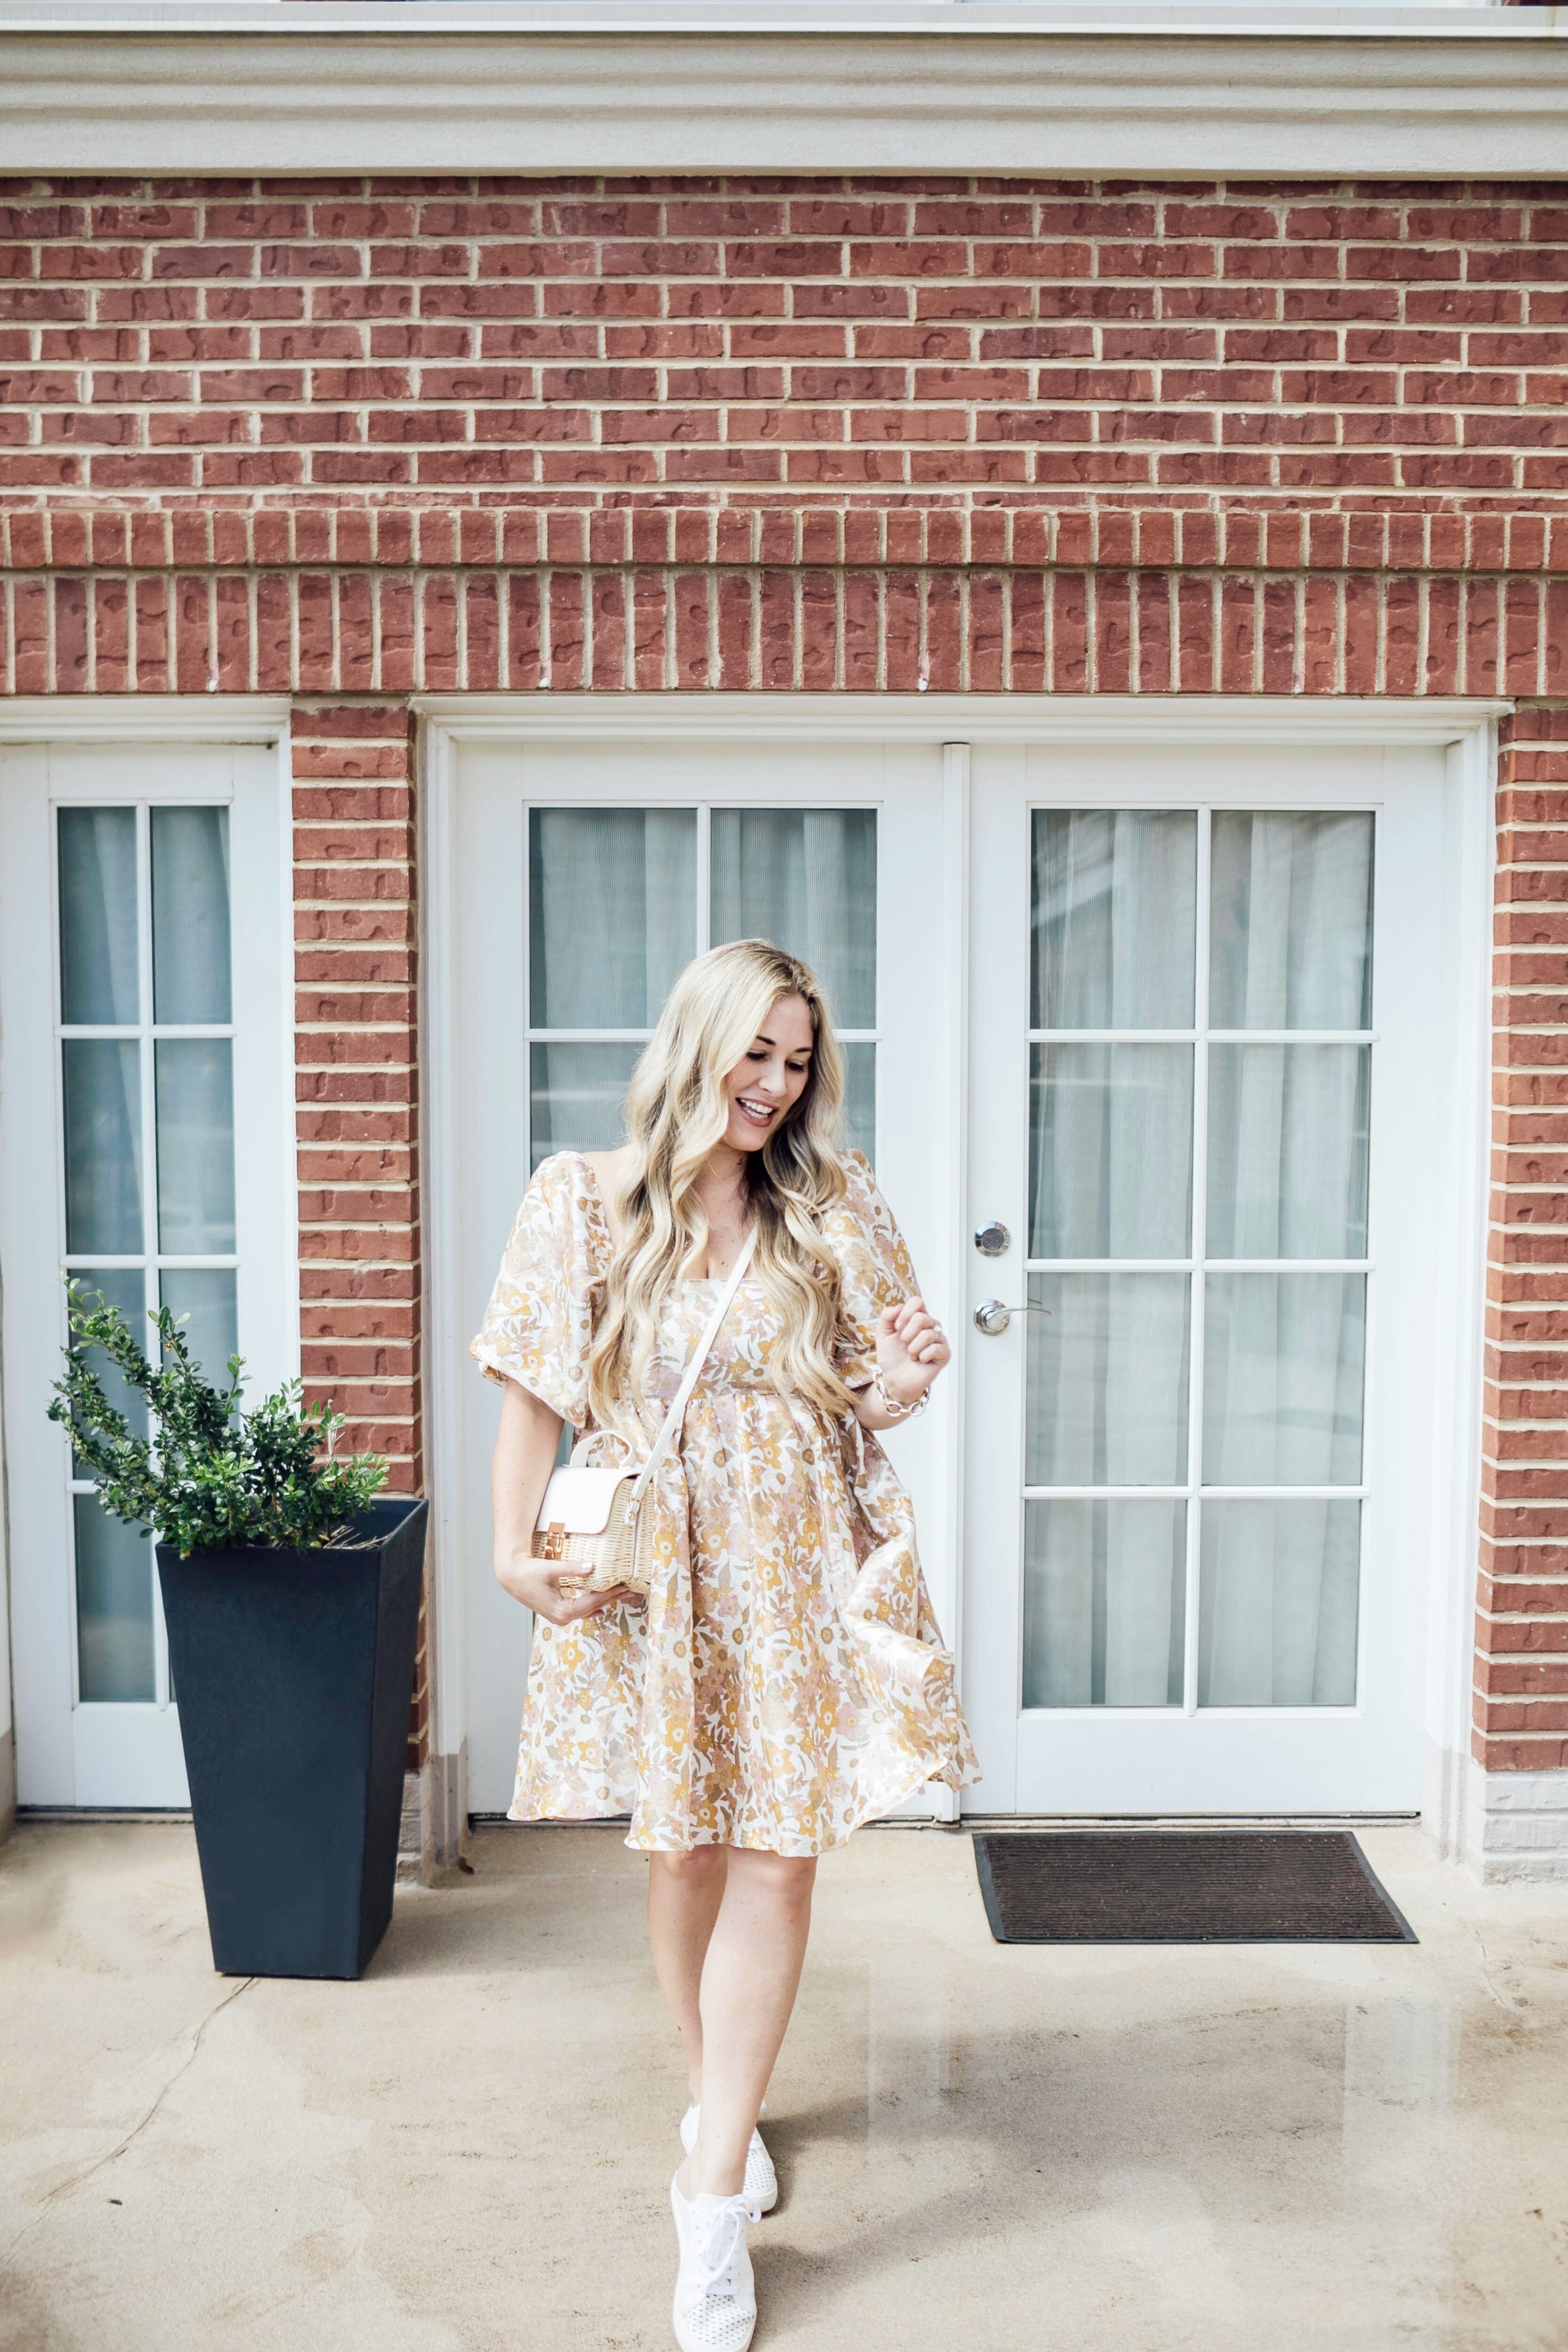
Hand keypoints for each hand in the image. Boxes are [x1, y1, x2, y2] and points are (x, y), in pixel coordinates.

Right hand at [496, 1554, 638, 1624]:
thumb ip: (571, 1569)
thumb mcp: (550, 1569)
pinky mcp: (558, 1611)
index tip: (623, 1586)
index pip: (591, 1601)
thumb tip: (592, 1566)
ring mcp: (560, 1616)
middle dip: (611, 1597)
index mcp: (561, 1610)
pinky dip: (593, 1603)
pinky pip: (581, 1609)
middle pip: (593, 1606)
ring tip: (621, 1593)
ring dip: (604, 1600)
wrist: (511, 1576)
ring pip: (588, 1608)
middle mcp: (562, 1617)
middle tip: (630, 1589)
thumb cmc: (528, 1573)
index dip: (609, 1593)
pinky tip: (602, 1605)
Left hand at [875, 1296, 949, 1405]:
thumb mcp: (883, 1333)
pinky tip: (921, 1360)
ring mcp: (939, 1339)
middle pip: (921, 1317)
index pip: (918, 1301)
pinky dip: (923, 1356)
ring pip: (927, 1334)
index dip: (905, 1313)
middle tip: (904, 1344)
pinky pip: (936, 1349)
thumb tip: (899, 1306)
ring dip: (913, 1348)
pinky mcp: (944, 1354)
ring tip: (912, 1355)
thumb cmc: (892, 1356)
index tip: (897, 1327)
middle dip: (906, 1334)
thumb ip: (887, 1316)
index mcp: (917, 1317)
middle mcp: (930, 1325)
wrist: (895, 1378)